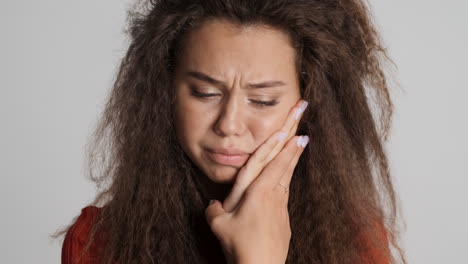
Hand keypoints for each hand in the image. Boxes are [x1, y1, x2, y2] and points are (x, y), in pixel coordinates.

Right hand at [205, 99, 308, 263]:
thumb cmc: (241, 246)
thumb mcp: (219, 225)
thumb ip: (214, 209)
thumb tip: (213, 205)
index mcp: (257, 191)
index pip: (270, 160)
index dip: (281, 142)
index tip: (293, 125)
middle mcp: (272, 193)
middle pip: (284, 158)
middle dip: (294, 133)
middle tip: (303, 112)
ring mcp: (281, 204)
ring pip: (287, 172)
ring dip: (293, 153)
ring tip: (301, 137)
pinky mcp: (284, 216)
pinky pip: (285, 188)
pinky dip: (288, 174)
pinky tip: (288, 170)